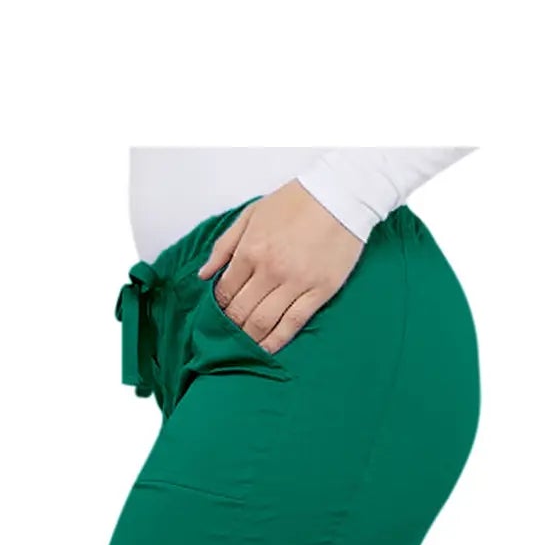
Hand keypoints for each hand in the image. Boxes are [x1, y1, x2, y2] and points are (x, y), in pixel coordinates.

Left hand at [199, 180, 365, 353]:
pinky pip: (292, 324)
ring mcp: (295, 284)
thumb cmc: (297, 201)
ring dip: (249, 338)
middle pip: (240, 311)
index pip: (225, 291)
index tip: (219, 314)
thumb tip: (204, 274)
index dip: (218, 307)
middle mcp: (269, 270)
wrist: (340, 195)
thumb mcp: (252, 214)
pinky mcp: (318, 292)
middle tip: (228, 334)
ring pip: (263, 322)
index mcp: (251, 250)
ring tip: (244, 345)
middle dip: (230, 326)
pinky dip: (276, 341)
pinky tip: (267, 349)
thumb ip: (224, 245)